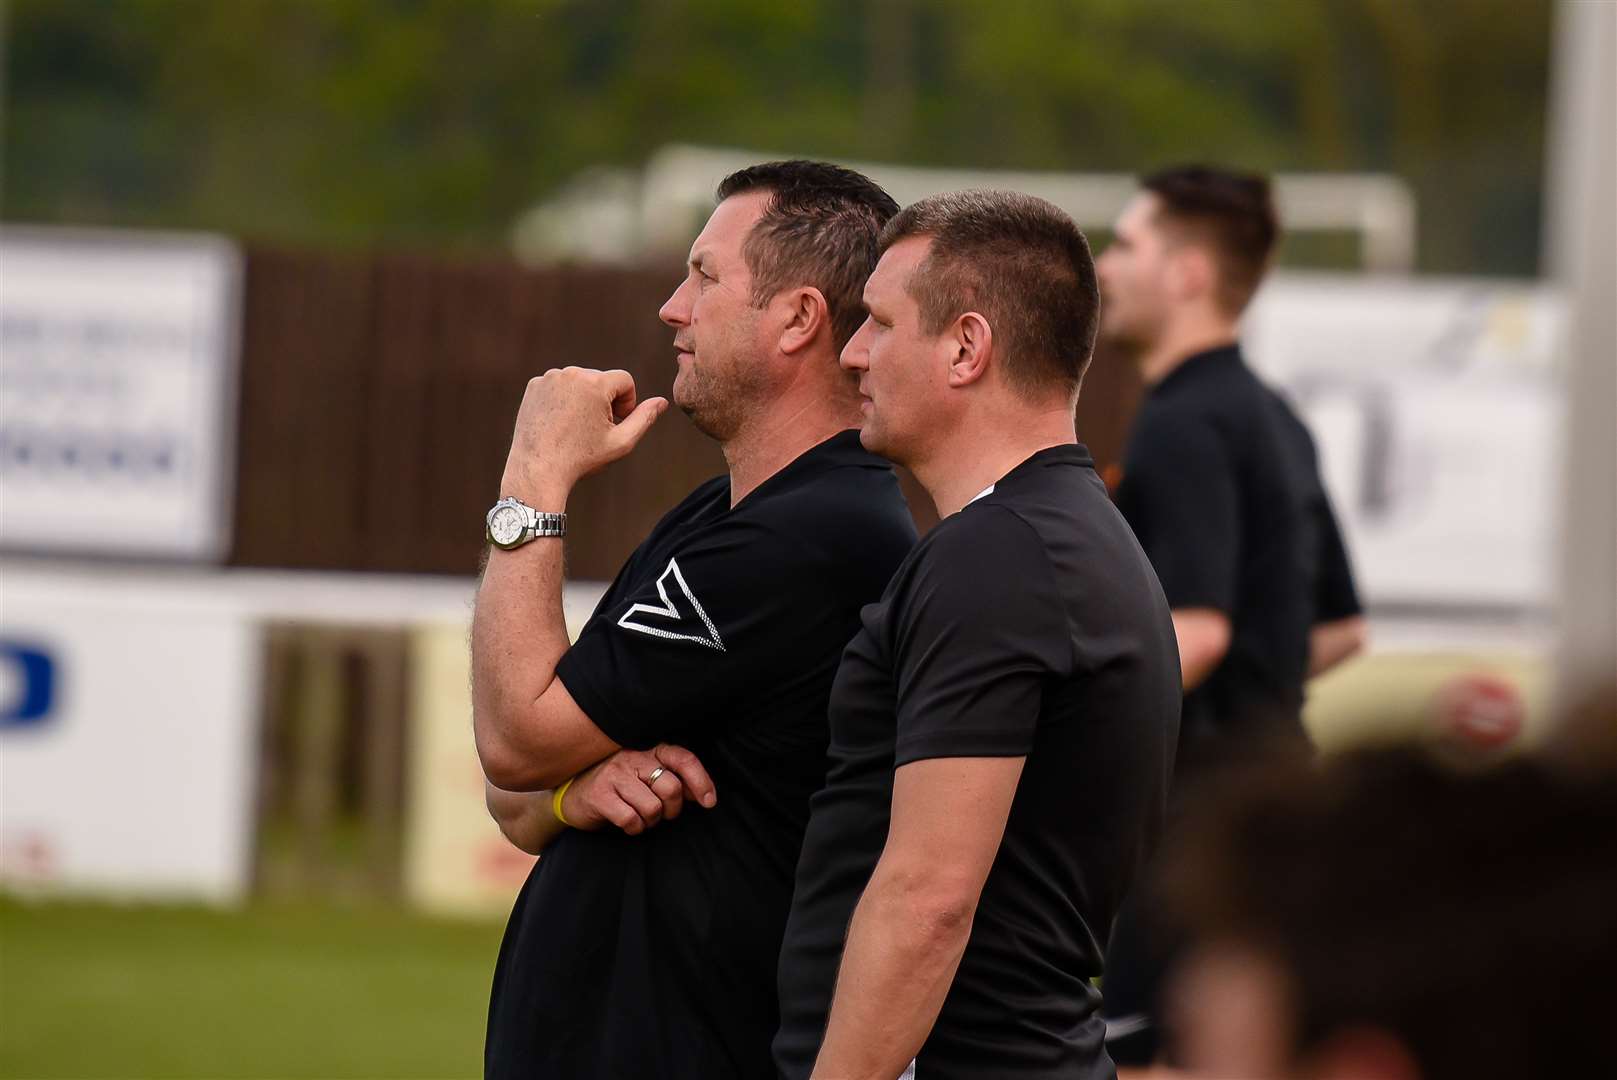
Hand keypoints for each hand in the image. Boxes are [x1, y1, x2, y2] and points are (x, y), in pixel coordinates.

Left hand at [503, 367, 667, 497]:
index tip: (615, 423)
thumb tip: (662, 401)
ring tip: (576, 427)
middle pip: (601, 380)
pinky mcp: (535, 386)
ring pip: (580, 382)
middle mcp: (571, 373)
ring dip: (584, 400)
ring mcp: (550, 378)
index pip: (625, 381)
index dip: (627, 403)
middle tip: (595, 429)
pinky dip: (563, 400)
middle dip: (604, 401)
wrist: (538, 469)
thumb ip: (644, 418)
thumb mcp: (621, 442)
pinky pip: (559, 386)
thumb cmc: (582, 458)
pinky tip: (559, 423)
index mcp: (595, 383)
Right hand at [560, 743, 716, 835]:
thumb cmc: (617, 788)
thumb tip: (701, 794)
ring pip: (653, 807)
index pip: (683, 758)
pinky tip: (626, 823)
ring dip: (650, 821)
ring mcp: (614, 775)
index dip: (701, 781)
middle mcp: (631, 757)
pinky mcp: (600, 795)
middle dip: (672, 810)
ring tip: (639, 817)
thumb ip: (671, 780)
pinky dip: (634, 828)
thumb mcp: (644, 777)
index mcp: (648, 750)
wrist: (572, 797)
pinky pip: (631, 820)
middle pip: (671, 788)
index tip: (709, 802)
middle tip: (661, 814)